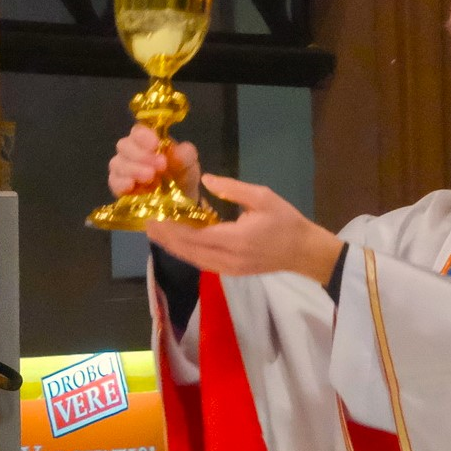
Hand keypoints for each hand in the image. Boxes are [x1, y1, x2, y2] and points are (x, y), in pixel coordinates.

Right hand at [108, 127, 200, 201]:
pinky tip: (132, 186)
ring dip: (134, 169)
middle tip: (160, 166)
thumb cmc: (182, 174)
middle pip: (124, 145)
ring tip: (151, 178)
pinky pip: (113, 181)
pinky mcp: (119, 186)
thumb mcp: (189, 163)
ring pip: (117, 163)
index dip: (144, 136)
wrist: (180, 199)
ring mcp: (122, 168)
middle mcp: (131, 151)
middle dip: (141, 155)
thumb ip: (185, 154)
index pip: (138, 130)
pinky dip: (121, 183)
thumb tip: (175, 152)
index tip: (156, 144)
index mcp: (147, 139)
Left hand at [149, 174, 343, 284]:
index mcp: (235, 239)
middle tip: (146, 223)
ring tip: (156, 232)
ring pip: (192, 259)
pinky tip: (177, 241)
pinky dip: (186, 252)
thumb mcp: (263, 198)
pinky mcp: (230, 272)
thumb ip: (233, 189)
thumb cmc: (286, 222)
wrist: (304, 252)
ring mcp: (228, 269)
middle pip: (188, 251)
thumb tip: (206, 179)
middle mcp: (227, 258)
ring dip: (173, 246)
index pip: (194, 236)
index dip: (171, 229)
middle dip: (165, 238)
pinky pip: (202, 262)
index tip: (153, 218)